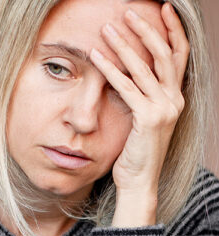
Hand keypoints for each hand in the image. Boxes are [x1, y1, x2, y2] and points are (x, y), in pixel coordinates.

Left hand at [89, 3, 189, 226]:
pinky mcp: (148, 118)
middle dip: (147, 30)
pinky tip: (96, 57)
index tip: (164, 10)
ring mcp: (164, 109)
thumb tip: (125, 74)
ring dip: (124, 45)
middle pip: (163, 55)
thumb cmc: (137, 151)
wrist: (140, 180)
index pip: (178, 57)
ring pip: (145, 68)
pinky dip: (110, 70)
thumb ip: (141, 96)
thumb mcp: (144, 119)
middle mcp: (174, 100)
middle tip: (128, 12)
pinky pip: (127, 87)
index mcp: (175, 98)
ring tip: (107, 29)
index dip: (173, 31)